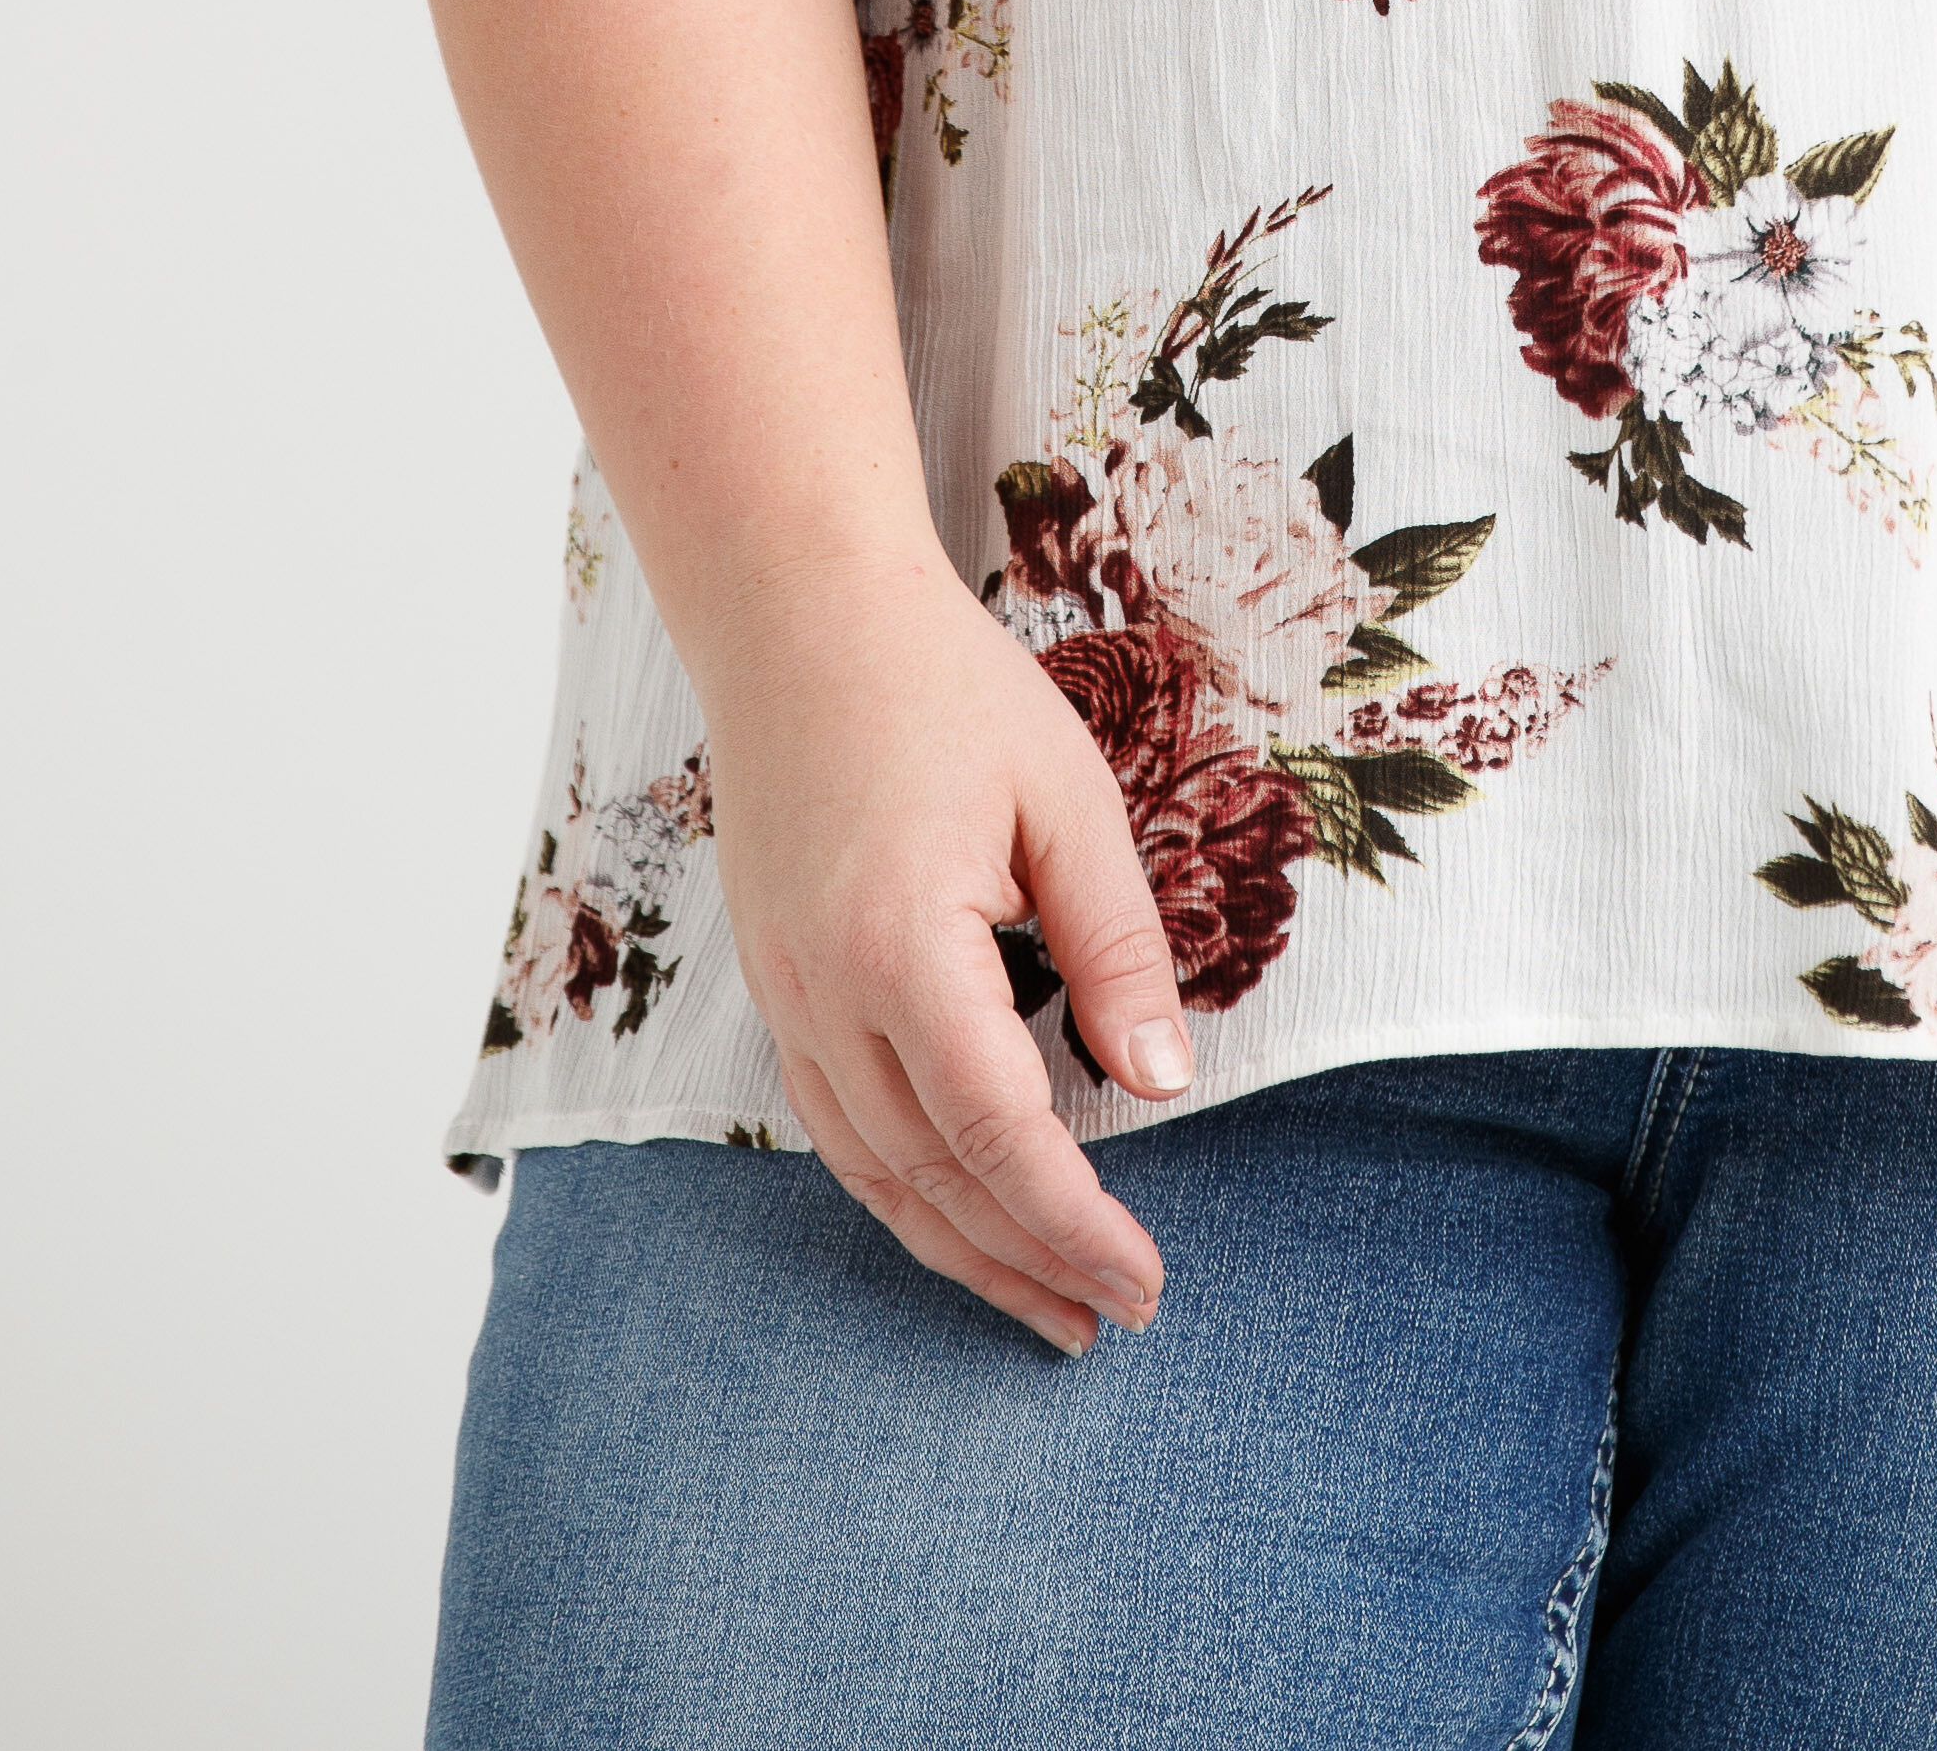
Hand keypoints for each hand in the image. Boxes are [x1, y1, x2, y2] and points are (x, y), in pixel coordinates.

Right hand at [700, 561, 1196, 1354]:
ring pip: (871, 1173)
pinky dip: (899, 1189)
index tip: (1143, 1283)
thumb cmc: (946, 690)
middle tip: (1112, 1318)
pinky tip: (956, 1213)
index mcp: (903, 949)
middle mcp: (825, 996)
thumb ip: (1117, 948)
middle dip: (1024, 1263)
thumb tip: (1160, 1088)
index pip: (996, 1134)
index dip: (1073, 1223)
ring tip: (1044, 1302)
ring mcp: (785, 998)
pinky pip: (835, 1127)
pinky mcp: (775, 986)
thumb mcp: (1067, 799)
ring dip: (959, 1249)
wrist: (798, 618)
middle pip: (929, 1179)